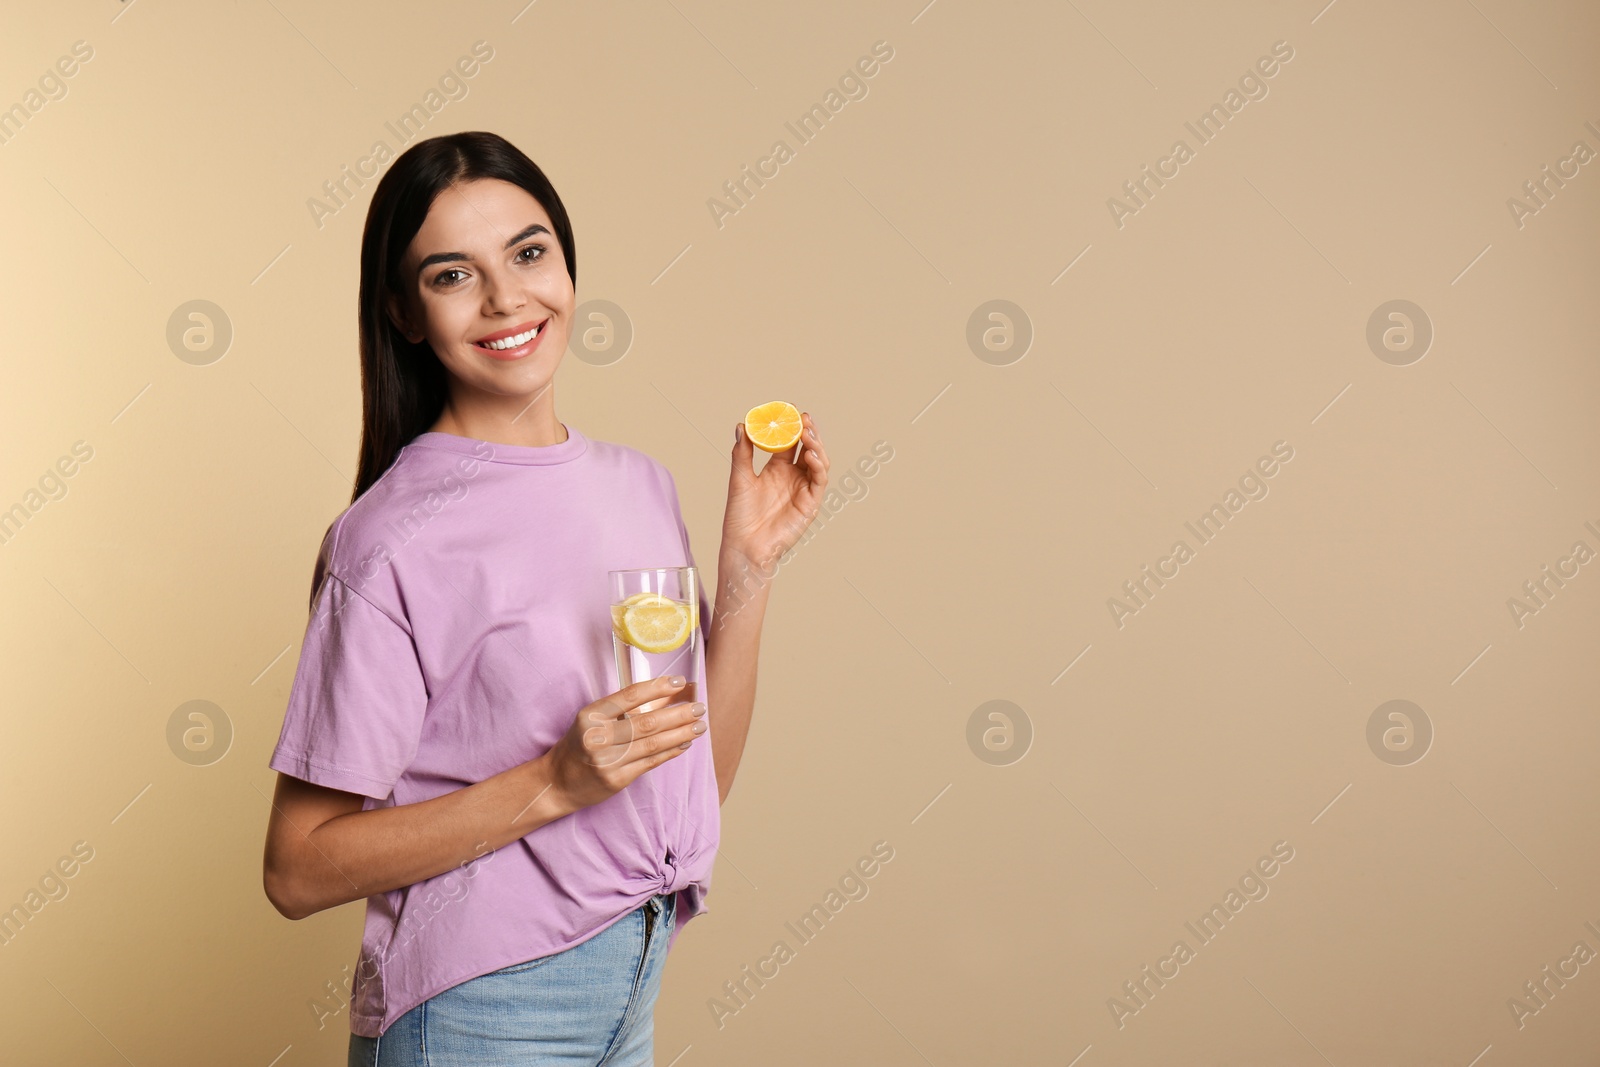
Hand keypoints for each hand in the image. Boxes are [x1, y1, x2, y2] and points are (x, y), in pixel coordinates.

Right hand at [543, 676, 707, 812]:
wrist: (556, 783)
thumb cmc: (578, 745)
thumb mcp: (591, 720)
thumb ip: (620, 710)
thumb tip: (663, 695)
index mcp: (590, 716)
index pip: (629, 696)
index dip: (657, 687)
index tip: (678, 682)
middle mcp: (598, 738)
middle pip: (647, 722)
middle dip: (678, 714)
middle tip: (699, 707)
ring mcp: (608, 761)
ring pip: (653, 744)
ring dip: (681, 733)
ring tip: (699, 725)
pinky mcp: (617, 780)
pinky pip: (651, 763)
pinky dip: (671, 751)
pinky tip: (685, 743)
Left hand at [723, 411, 828, 568]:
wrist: (744, 546)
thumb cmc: (740, 517)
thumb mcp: (739, 479)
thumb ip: (742, 453)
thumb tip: (741, 425)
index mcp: (777, 469)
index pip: (790, 443)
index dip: (792, 427)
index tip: (790, 411)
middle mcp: (793, 477)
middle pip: (807, 449)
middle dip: (808, 432)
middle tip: (803, 417)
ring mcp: (803, 490)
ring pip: (818, 462)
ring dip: (816, 446)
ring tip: (808, 432)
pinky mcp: (810, 503)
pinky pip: (819, 481)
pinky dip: (818, 466)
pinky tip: (811, 454)